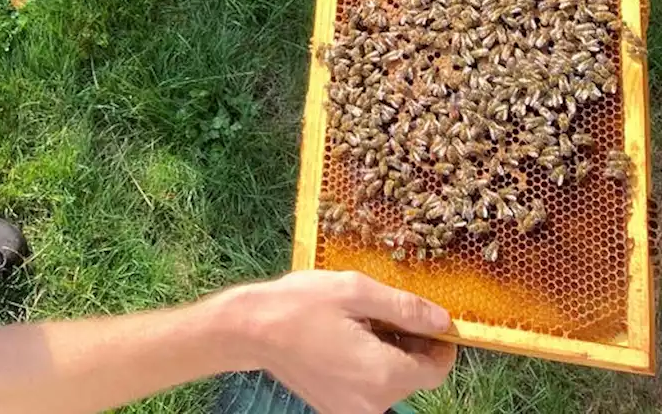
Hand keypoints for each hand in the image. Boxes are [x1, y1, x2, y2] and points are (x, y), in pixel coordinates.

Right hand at [213, 270, 455, 413]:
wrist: (249, 329)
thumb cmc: (300, 304)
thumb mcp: (355, 291)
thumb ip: (405, 308)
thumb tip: (444, 320)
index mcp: (383, 375)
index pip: (436, 369)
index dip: (439, 343)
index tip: (427, 319)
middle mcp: (372, 403)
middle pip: (413, 377)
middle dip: (410, 346)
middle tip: (383, 313)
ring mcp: (351, 410)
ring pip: (390, 384)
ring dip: (387, 356)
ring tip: (358, 324)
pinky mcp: (334, 409)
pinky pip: (367, 390)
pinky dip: (367, 368)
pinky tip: (344, 341)